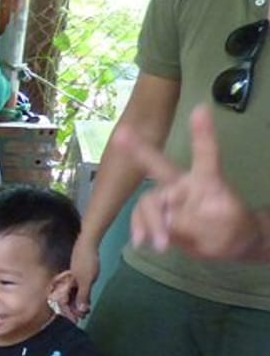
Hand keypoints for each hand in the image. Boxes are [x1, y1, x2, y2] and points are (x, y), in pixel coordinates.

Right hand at [56, 238, 99, 321]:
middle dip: (72, 311)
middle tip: (81, 319)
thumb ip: (83, 296)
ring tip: (84, 312)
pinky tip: (84, 300)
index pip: (63, 304)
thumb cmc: (86, 262)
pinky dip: (78, 296)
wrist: (87, 244)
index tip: (75, 322)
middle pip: (65, 300)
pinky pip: (74, 289)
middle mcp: (64, 283)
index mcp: (64, 285)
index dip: (69, 314)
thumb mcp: (86, 281)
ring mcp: (70, 279)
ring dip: (76, 304)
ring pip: (70, 295)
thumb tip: (80, 311)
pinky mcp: (75, 275)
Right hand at [120, 105, 258, 259]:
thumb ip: (199, 223)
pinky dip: (140, 229)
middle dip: (140, 150)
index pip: (206, 154)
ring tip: (159, 245)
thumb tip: (170, 223)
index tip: (201, 109)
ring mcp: (169, 200)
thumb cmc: (234, 231)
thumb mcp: (227, 229)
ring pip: (147, 203)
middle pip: (159, 166)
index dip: (203, 133)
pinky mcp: (159, 215)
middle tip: (121, 135)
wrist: (226, 245)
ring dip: (148, 223)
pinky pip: (141, 218)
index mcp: (207, 181)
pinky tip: (142, 242)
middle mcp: (183, 185)